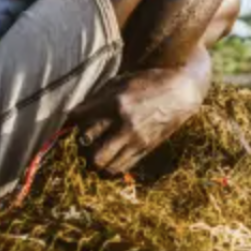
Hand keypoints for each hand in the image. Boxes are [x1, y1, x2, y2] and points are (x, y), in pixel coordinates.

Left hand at [70, 65, 208, 175]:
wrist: (179, 92)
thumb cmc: (146, 83)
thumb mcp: (120, 83)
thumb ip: (96, 99)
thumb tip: (73, 116)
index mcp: (115, 101)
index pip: (79, 118)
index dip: (71, 121)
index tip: (73, 121)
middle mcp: (124, 122)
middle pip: (85, 143)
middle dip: (79, 142)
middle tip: (83, 138)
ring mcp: (135, 138)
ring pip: (101, 162)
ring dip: (92, 158)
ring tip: (94, 151)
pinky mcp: (145, 149)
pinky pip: (119, 168)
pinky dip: (108, 167)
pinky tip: (108, 159)